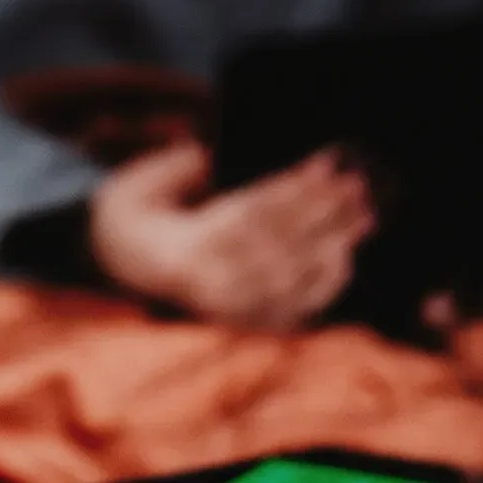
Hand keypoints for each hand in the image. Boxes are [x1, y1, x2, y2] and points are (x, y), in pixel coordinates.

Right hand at [89, 139, 374, 329]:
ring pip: (292, 279)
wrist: (116, 268)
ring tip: (366, 216)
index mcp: (186, 247)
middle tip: (361, 185)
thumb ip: (182, 167)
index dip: (294, 187)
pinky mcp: (242, 326)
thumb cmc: (136, 215)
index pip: (253, 212)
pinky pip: (292, 310)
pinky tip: (347, 258)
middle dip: (326, 213)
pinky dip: (323, 287)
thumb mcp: (141, 182)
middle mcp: (211, 285)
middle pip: (282, 245)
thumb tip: (221, 156)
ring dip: (335, 246)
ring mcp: (230, 311)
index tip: (328, 162)